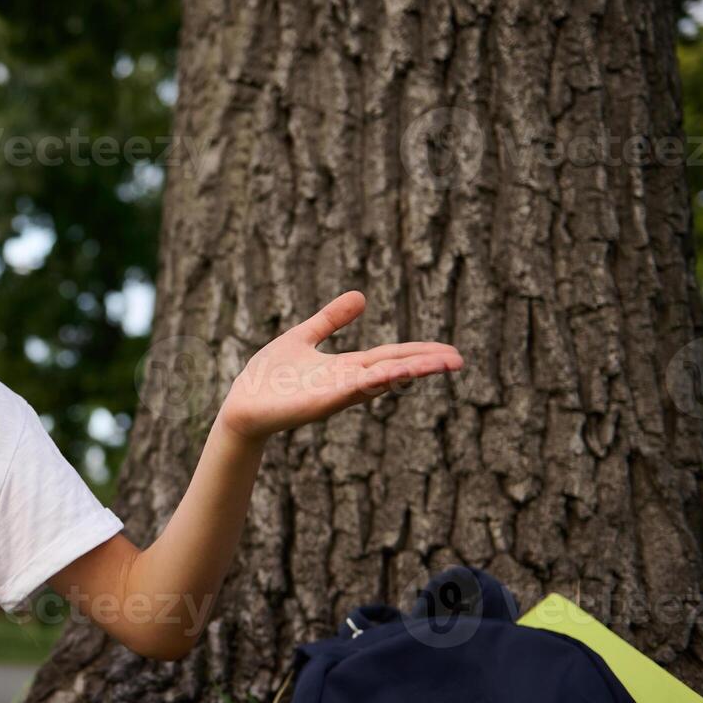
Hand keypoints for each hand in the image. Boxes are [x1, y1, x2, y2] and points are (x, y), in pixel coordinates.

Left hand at [216, 290, 462, 444]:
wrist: (242, 406)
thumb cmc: (269, 377)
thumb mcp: (304, 337)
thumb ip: (330, 319)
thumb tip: (361, 295)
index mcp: (346, 367)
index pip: (391, 356)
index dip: (420, 353)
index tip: (451, 352)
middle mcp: (347, 381)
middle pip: (394, 368)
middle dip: (426, 364)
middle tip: (460, 360)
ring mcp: (336, 393)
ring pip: (381, 380)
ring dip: (411, 371)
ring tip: (443, 364)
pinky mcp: (321, 402)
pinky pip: (353, 390)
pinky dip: (375, 382)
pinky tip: (396, 373)